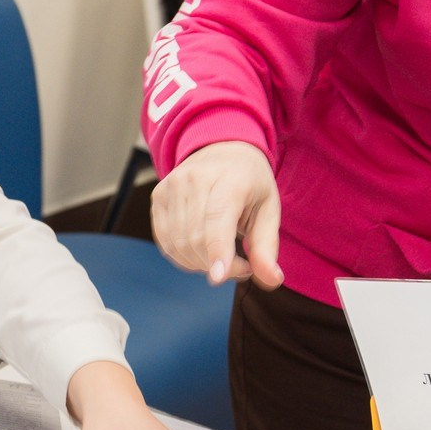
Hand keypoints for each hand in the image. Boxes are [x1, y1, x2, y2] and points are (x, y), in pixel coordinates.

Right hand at [149, 141, 281, 287]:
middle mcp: (195, 179)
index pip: (218, 219)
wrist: (222, 149)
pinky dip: (183, 257)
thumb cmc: (249, 183)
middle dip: (219, 266)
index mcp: (230, 180)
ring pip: (179, 244)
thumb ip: (267, 247)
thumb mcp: (269, 210)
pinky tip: (201, 252)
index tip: (218, 278)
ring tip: (223, 257)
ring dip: (201, 264)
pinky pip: (165, 242)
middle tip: (241, 266)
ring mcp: (172, 186)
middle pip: (197, 238)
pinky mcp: (158, 196)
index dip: (217, 251)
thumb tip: (272, 280)